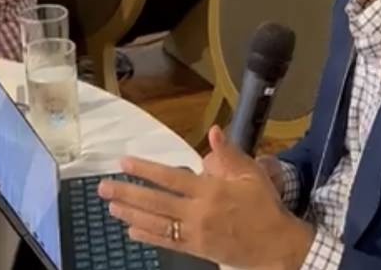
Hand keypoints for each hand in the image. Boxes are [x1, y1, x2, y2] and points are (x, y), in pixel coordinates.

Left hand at [98, 126, 314, 268]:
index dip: (146, 170)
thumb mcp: (252, 174)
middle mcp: (198, 211)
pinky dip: (148, 236)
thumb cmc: (264, 206)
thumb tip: (214, 131)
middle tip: (104, 188)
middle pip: (156, 202)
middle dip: (127, 194)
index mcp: (210, 189)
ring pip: (156, 223)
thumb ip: (230, 154)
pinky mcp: (196, 249)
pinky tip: (132, 231)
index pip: (171, 178)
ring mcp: (195, 232)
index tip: (124, 163)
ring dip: (131, 215)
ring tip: (111, 207)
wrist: (276, 244)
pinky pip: (167, 242)